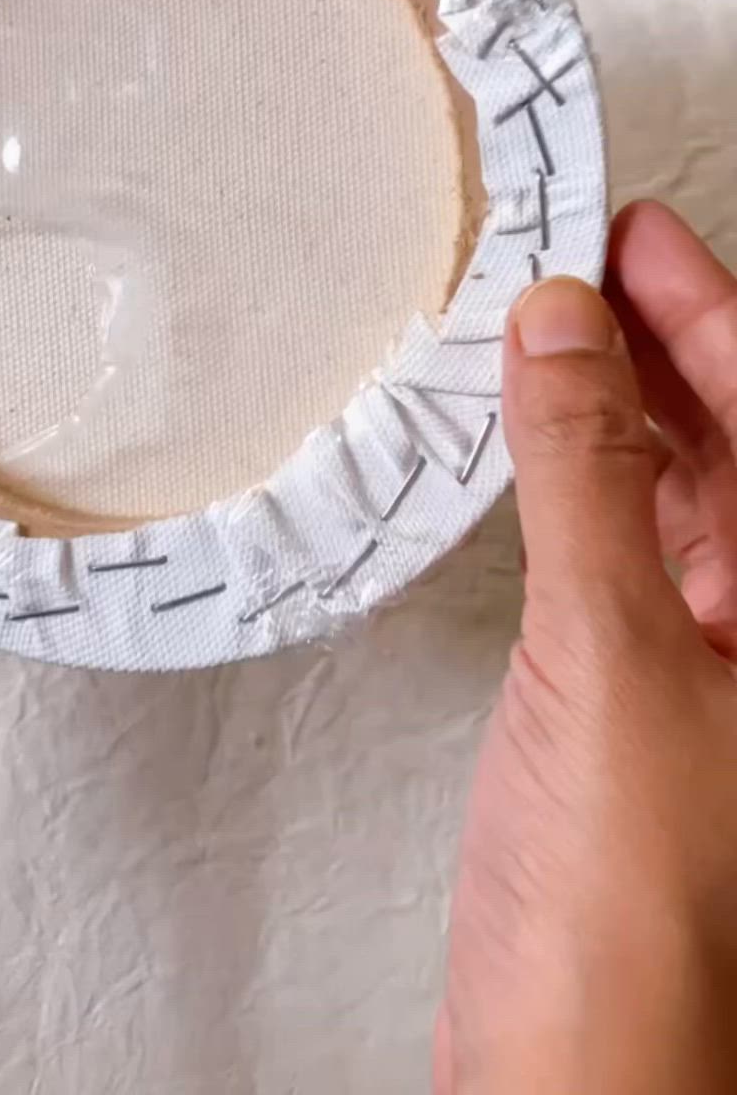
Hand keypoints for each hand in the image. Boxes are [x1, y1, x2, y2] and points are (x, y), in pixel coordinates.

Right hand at [437, 201, 736, 1094]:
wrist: (573, 1094)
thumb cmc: (641, 942)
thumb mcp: (616, 669)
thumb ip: (590, 489)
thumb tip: (565, 339)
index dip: (708, 309)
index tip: (629, 231)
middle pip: (730, 445)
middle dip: (656, 343)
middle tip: (578, 259)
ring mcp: (704, 679)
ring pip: (668, 497)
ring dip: (605, 411)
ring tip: (541, 333)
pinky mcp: (625, 715)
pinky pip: (609, 558)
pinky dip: (564, 491)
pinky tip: (523, 458)